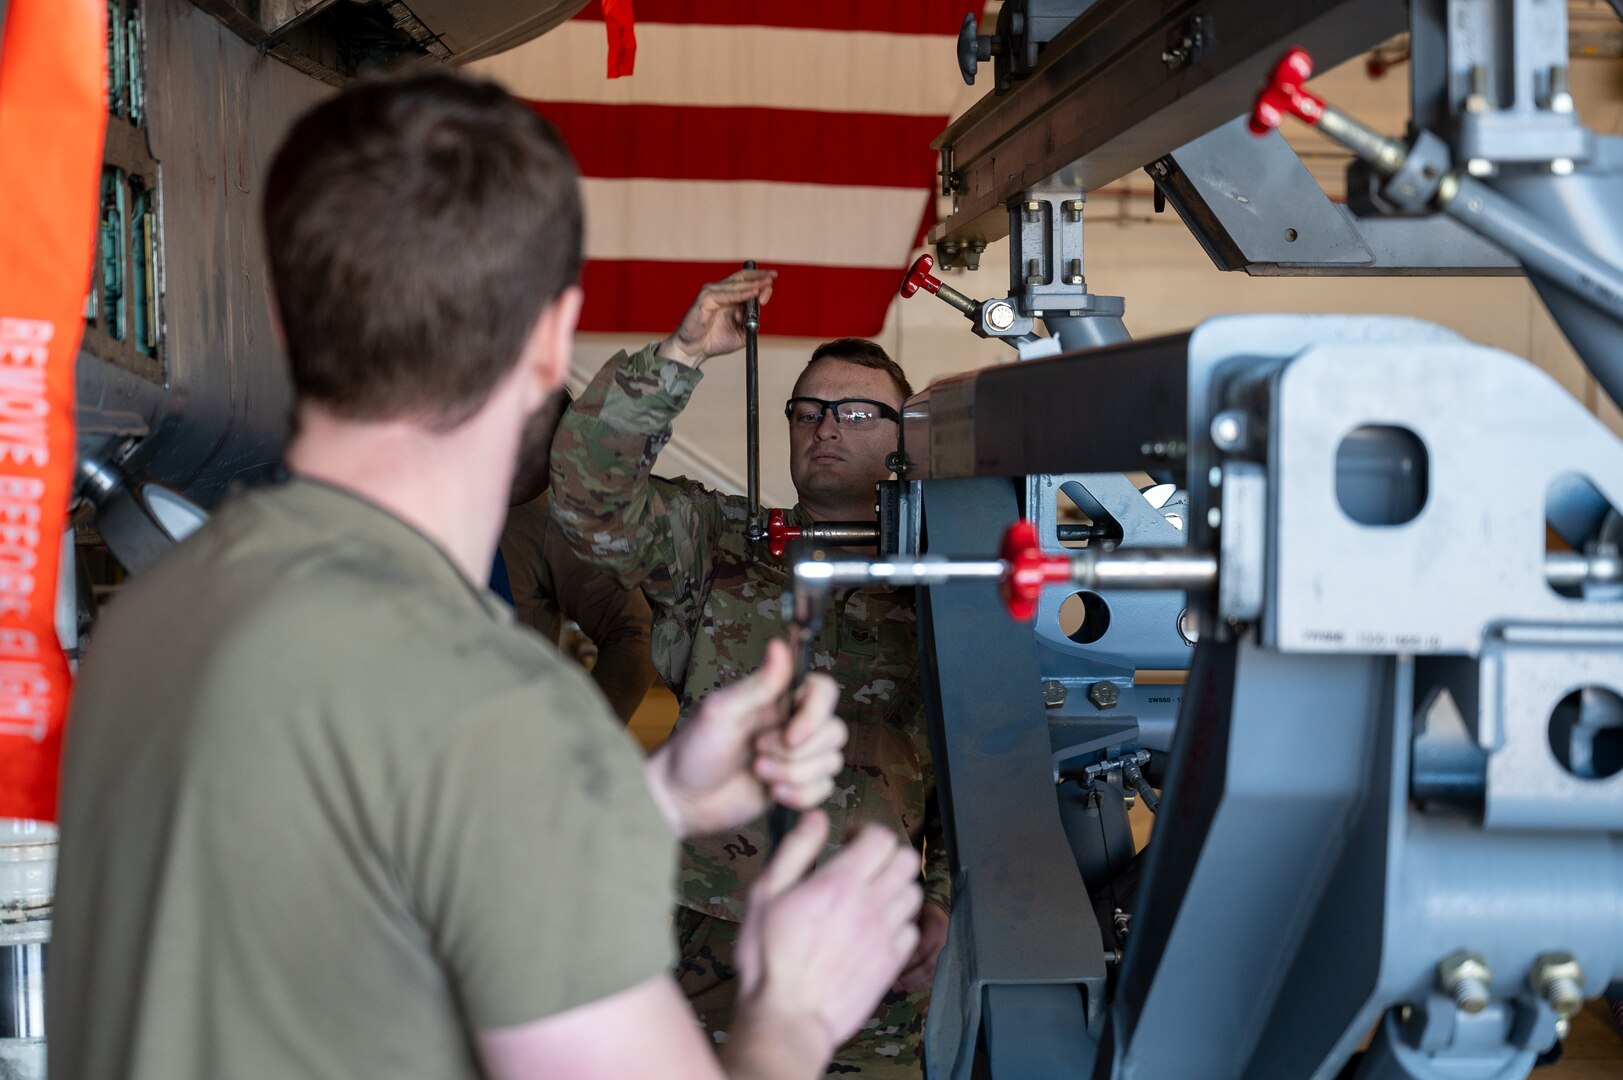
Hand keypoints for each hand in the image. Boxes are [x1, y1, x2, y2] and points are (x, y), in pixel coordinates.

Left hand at [644, 639, 845, 838]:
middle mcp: (794, 724)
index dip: (816, 715)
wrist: (683, 798)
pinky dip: (799, 795)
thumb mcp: (722, 711)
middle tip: (757, 753)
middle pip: (834, 732)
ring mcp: (797, 756)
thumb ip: (759, 684)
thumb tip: (780, 645)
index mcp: (779, 699)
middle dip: (796, 753)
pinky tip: (772, 793)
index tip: (791, 735)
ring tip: (757, 772)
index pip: (825, 692)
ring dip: (792, 774)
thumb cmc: (695, 749)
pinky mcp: (797, 785)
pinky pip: (822, 790)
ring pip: (830, 763)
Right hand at [656, 269, 776, 367]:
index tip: (770, 286)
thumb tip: (759, 311)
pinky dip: (742, 294)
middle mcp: (719, 291)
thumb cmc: (714, 341)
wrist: (693, 351)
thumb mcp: (741, 333)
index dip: (760, 282)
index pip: (746, 281)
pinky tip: (754, 293)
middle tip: (773, 275)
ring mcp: (711, 293)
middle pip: (742, 277)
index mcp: (727, 296)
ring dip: (754, 283)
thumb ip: (751, 322)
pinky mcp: (705, 299)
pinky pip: (727, 295)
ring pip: (736, 284)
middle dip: (760, 275)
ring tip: (767, 282)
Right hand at [729, 813, 923, 1062]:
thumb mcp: (765, 894)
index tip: (849, 841)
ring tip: (871, 896)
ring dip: (895, 887)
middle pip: (905, 861)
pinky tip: (877, 927)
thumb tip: (816, 818)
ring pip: (913, 894)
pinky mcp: (891, 964)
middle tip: (865, 865)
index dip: (867, 833)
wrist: (787, 1017)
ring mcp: (884, 936)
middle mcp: (870, 905)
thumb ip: (795, 850)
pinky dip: (900, 922)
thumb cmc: (768, 958)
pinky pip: (912, 930)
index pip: (880, 839)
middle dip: (887, 855)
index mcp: (839, 883)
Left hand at [894, 900, 948, 992]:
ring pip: (931, 974)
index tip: (890, 964)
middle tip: (892, 981)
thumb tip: (889, 935)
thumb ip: (906, 921)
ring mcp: (947, 953)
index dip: (906, 961)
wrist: (942, 913)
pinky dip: (920, 985)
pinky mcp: (946, 962)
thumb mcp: (916, 910)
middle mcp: (944, 941)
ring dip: (913, 982)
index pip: (921, 949)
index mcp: (936, 926)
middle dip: (908, 976)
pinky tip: (907, 987)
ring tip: (896, 986)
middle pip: (927, 965)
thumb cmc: (923, 912)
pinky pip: (934, 978)